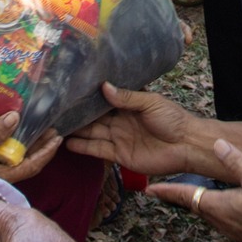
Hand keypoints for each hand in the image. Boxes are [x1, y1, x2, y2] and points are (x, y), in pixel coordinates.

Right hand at [0, 111, 64, 183]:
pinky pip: (7, 154)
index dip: (47, 153)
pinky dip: (16, 142)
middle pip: (28, 161)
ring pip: (18, 157)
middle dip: (42, 147)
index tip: (58, 138)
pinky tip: (16, 130)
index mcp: (0, 175)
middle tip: (52, 128)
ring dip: (31, 144)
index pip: (31, 166)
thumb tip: (16, 117)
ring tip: (40, 127)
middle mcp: (0, 174)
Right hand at [66, 83, 199, 175]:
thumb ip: (128, 97)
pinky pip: (97, 150)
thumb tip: (104, 86)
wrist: (186, 146)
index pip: (103, 100)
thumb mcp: (151, 102)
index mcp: (128, 105)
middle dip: (77, 114)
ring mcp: (118, 138)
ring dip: (76, 130)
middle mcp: (120, 121)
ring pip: (92, 133)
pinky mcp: (119, 155)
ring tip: (54, 126)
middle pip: (94, 117)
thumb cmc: (173, 119)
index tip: (70, 90)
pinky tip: (67, 143)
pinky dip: (83, 147)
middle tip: (55, 109)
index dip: (88, 96)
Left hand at [149, 138, 241, 241]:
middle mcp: (220, 221)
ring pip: (209, 214)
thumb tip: (217, 144)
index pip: (185, 194)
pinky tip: (227, 206)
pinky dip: (217, 210)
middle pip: (194, 205)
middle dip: (180, 196)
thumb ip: (236, 161)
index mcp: (218, 205)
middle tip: (167, 190)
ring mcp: (233, 231)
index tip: (149, 189)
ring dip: (199, 204)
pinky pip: (224, 220)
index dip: (167, 190)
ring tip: (194, 195)